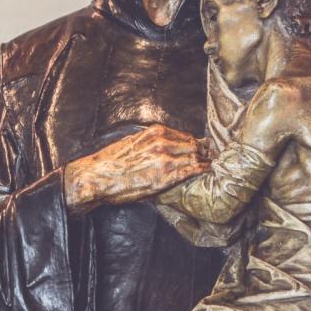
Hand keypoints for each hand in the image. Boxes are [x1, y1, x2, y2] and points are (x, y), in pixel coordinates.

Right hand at [63, 123, 207, 213]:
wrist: (99, 176)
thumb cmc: (111, 162)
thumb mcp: (131, 142)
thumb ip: (148, 142)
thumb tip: (158, 144)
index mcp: (154, 133)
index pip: (184, 135)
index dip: (195, 142)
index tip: (201, 147)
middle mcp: (162, 143)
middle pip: (193, 145)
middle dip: (203, 151)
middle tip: (211, 156)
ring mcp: (165, 160)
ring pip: (194, 157)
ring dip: (205, 160)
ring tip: (211, 164)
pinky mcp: (165, 177)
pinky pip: (189, 171)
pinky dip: (200, 170)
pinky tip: (206, 171)